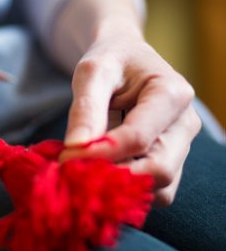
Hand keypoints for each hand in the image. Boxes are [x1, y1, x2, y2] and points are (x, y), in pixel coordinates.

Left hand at [59, 35, 201, 205]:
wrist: (125, 59)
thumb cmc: (110, 60)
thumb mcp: (92, 72)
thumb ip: (86, 108)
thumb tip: (76, 149)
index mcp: (171, 93)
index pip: (138, 138)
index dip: (100, 154)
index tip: (66, 159)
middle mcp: (184, 124)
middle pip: (159, 170)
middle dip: (115, 178)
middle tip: (76, 173)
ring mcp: (181, 146)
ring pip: (160, 188)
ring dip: (122, 189)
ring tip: (87, 173)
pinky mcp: (170, 161)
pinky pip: (155, 191)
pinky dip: (128, 191)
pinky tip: (101, 175)